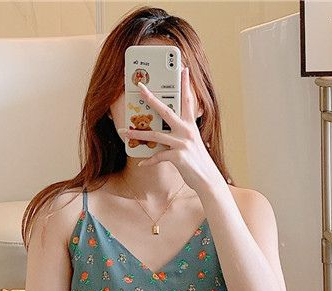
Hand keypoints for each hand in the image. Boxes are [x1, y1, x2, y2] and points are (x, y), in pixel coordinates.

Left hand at [117, 66, 223, 191]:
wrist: (208, 180)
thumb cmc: (198, 163)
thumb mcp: (192, 144)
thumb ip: (181, 135)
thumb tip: (165, 132)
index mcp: (190, 126)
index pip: (187, 101)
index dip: (186, 84)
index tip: (184, 69)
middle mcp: (187, 131)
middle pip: (165, 110)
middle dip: (151, 98)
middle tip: (140, 87)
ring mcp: (182, 143)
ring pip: (156, 135)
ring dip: (138, 134)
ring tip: (123, 131)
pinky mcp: (178, 157)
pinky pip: (159, 157)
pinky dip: (149, 161)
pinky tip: (141, 163)